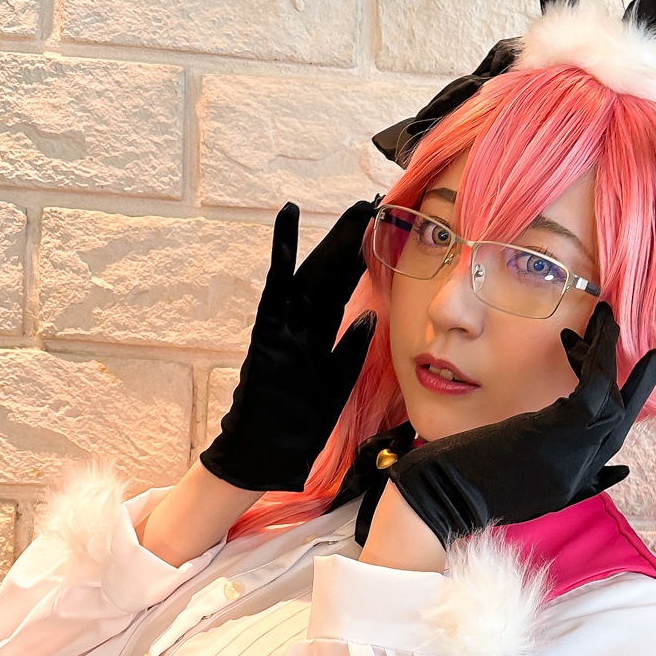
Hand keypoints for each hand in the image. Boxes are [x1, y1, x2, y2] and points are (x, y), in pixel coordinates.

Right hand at [199, 201, 375, 491]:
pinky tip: (287, 216)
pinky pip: (277, 282)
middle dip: (354, 239)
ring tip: (354, 206)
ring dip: (333, 238)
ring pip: (314, 270)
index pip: (348, 288)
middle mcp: (305, 321)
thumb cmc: (299, 424)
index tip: (386, 231)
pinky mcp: (270, 325)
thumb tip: (370, 317)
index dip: (367, 259)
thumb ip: (350, 350)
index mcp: (322, 335)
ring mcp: (286, 321)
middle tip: (377, 203)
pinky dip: (282, 250)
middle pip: (334, 271)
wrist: (269, 452)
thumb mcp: (337, 383)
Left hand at [388, 304, 655, 545]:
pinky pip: (594, 388)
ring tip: (604, 322)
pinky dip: (598, 358)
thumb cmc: (463, 488)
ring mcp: (573, 456)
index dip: (630, 409)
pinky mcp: (558, 433)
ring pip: (612, 401)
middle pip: (621, 421)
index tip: (640, 387)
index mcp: (570, 484)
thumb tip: (617, 472)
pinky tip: (589, 335)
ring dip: (607, 357)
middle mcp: (580, 473)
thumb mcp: (525, 490)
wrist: (439, 497)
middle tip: (641, 347)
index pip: (612, 443)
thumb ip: (569, 479)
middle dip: (636, 382)